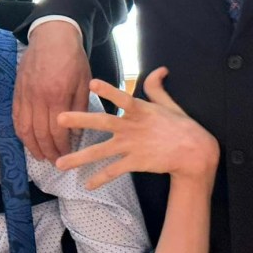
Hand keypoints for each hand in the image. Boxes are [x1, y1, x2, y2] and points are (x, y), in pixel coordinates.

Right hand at [13, 21, 90, 160]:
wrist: (52, 36)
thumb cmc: (73, 59)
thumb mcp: (84, 82)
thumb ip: (79, 109)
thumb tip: (76, 133)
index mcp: (57, 95)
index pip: (57, 131)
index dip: (62, 147)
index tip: (69, 156)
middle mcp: (37, 98)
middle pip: (40, 134)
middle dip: (48, 151)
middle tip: (55, 162)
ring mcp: (24, 95)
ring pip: (24, 128)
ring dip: (32, 146)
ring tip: (41, 156)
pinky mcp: (17, 91)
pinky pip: (16, 117)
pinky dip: (20, 132)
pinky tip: (27, 140)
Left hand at [55, 67, 218, 189]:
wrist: (194, 152)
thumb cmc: (180, 125)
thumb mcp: (168, 103)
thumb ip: (156, 87)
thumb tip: (160, 68)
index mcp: (140, 109)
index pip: (122, 97)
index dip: (107, 91)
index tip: (91, 84)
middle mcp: (132, 127)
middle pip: (102, 122)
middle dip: (80, 120)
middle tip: (58, 119)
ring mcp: (132, 146)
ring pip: (101, 152)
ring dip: (79, 157)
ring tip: (59, 163)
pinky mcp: (135, 163)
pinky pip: (113, 171)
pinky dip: (99, 178)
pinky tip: (86, 184)